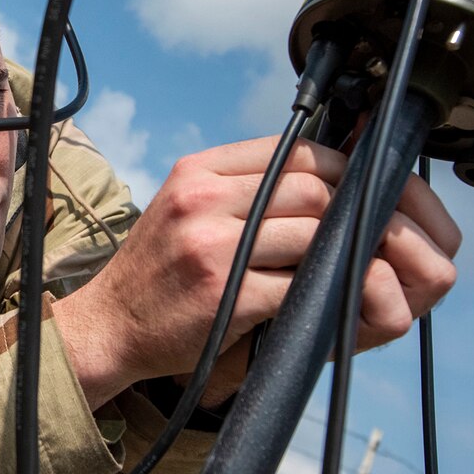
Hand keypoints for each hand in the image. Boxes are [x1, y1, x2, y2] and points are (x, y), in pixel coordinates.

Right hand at [54, 137, 460, 409]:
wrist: (110, 323)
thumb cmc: (157, 267)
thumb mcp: (185, 205)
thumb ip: (239, 185)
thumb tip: (318, 174)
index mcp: (197, 172)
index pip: (290, 150)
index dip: (336, 167)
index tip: (355, 189)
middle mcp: (202, 201)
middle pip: (310, 188)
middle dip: (347, 211)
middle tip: (363, 232)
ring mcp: (213, 247)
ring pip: (311, 233)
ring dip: (336, 254)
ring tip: (343, 266)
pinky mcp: (226, 295)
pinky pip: (297, 285)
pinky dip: (318, 292)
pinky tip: (320, 298)